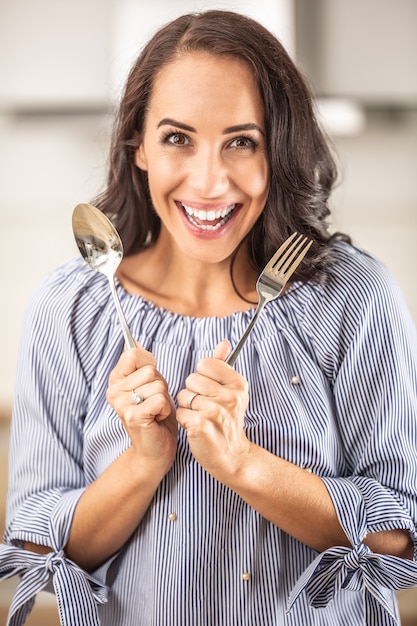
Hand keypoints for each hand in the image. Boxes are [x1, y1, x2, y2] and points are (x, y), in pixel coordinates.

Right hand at [106, 344, 176, 474]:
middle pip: (150, 370)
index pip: (133, 354)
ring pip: (157, 384)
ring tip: (156, 411)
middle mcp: (113, 391)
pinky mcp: (132, 416)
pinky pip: (160, 399)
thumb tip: (134, 340)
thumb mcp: (149, 384)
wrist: (155, 449)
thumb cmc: (156, 414)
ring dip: (164, 399)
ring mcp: (121, 404)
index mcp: (116, 380)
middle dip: (160, 385)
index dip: (149, 364)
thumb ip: (141, 363)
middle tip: (153, 401)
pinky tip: (157, 419)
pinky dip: (165, 409)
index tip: (149, 379)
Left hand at [176, 340, 249, 483]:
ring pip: (183, 396)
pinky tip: (196, 428)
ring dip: (187, 408)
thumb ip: (223, 365)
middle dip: (192, 393)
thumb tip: (223, 343)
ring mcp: (215, 410)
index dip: (202, 378)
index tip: (211, 392)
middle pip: (191, 379)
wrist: (232, 456)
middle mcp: (229, 395)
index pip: (204, 364)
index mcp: (237, 383)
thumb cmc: (227, 421)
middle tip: (205, 408)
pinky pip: (180, 413)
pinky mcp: (201, 425)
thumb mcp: (231, 392)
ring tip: (201, 418)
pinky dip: (184, 421)